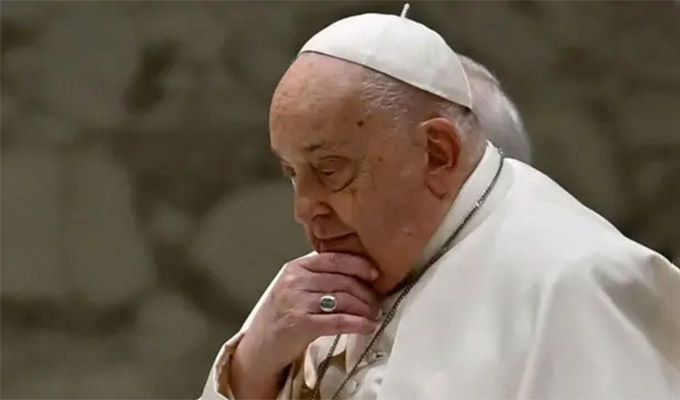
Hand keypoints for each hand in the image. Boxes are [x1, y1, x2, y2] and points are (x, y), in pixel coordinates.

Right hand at [229, 253, 380, 398]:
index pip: (334, 259)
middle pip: (343, 280)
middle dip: (366, 292)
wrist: (259, 347)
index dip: (359, 265)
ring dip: (365, 309)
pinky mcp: (302, 324)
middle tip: (376, 303)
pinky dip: (358, 324)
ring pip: (344, 299)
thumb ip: (318, 277)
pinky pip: (339, 320)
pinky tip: (367, 327)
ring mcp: (298, 302)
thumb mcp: (294, 288)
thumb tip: (357, 276)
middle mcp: (295, 281)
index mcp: (296, 267)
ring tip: (373, 315)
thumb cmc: (281, 317)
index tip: (375, 274)